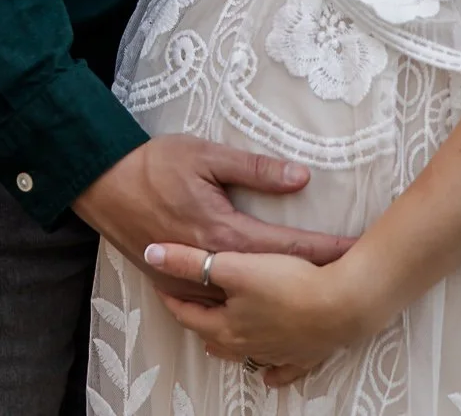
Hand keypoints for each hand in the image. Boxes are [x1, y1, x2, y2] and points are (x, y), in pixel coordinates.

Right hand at [72, 136, 354, 300]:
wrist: (101, 184)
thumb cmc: (153, 164)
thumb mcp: (205, 155)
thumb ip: (255, 169)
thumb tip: (301, 178)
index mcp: (225, 234)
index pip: (289, 248)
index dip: (327, 250)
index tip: (358, 251)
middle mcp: (211, 265)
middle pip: (274, 279)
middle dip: (314, 278)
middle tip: (353, 279)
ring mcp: (191, 280)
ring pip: (245, 300)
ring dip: (280, 297)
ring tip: (318, 296)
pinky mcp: (174, 283)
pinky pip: (215, 302)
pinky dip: (243, 305)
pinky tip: (262, 306)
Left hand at [144, 243, 388, 382]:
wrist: (342, 306)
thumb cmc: (287, 284)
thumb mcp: (234, 266)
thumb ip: (190, 262)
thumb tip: (150, 253)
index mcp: (226, 327)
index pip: (188, 314)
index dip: (173, 298)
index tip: (162, 285)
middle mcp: (247, 346)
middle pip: (213, 336)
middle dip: (199, 321)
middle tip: (189, 308)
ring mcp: (277, 354)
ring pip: (244, 354)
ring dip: (230, 346)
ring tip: (218, 339)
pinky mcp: (304, 355)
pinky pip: (284, 370)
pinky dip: (274, 372)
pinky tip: (270, 377)